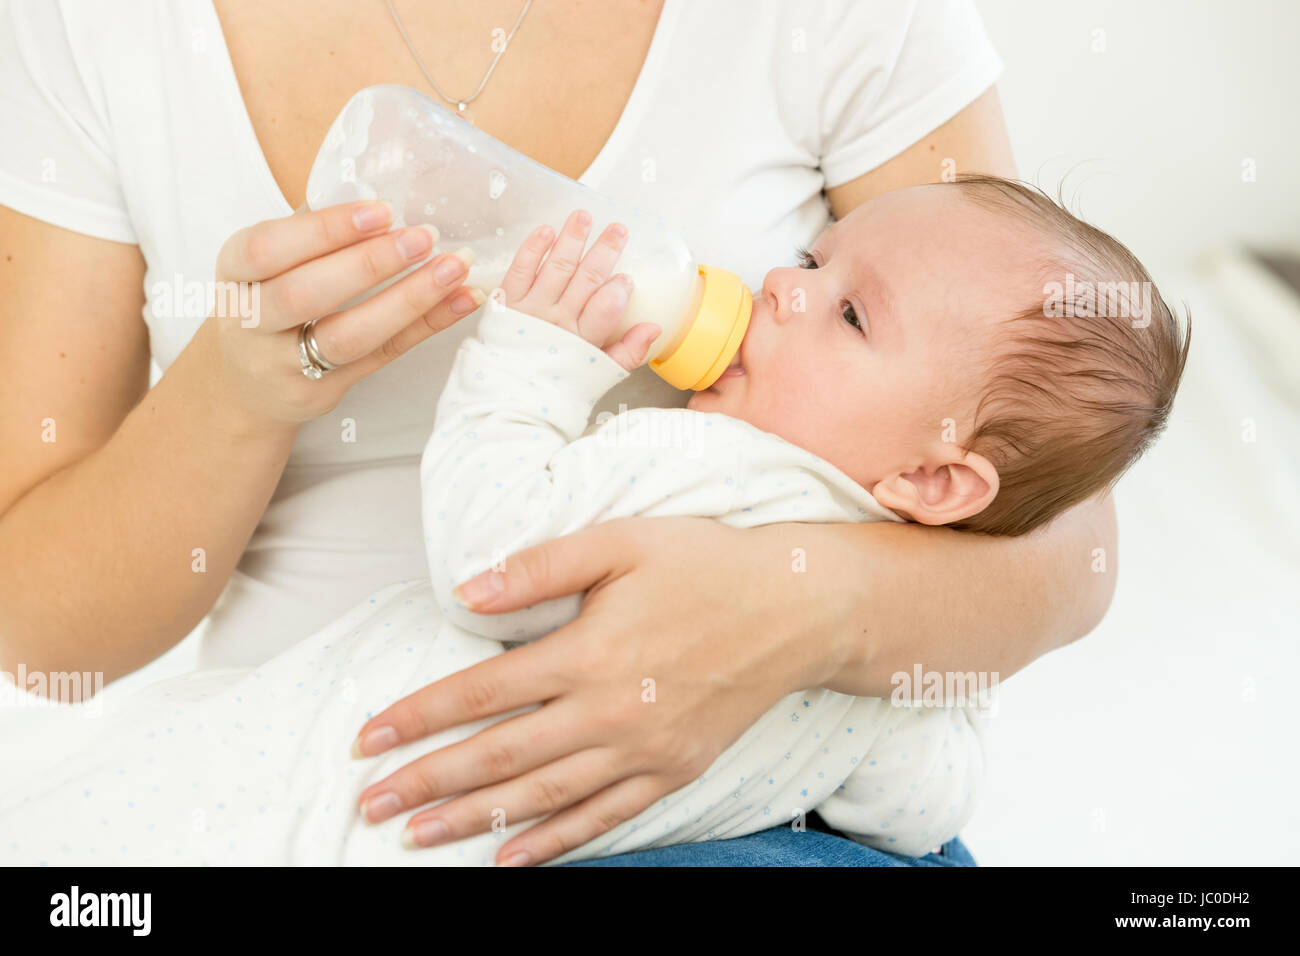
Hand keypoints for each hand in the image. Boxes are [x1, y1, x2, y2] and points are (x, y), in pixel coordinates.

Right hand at [201, 200, 486, 425]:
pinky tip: (461, 301)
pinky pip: (382, 357)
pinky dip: (426, 327)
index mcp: (235, 272)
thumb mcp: (270, 262)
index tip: (380, 210)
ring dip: (408, 301)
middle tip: (424, 237)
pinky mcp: (323, 392)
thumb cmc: (268, 301)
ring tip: (454, 269)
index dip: (325, 229)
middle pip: (306, 295)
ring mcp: (285, 364)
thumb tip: (384, 184)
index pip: (269, 248)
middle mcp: (251, 321)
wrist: (243, 384)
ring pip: (348, 336)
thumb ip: (314, 231)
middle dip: (369, 264)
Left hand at [351, 516, 845, 865]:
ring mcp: (643, 750)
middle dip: (426, 781)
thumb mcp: (621, 541)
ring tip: (416, 835)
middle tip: (369, 803)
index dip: (418, 717)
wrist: (798, 608)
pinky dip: (553, 842)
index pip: (481, 694)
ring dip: (471, 819)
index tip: (368, 738)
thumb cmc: (705, 564)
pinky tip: (509, 857)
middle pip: (498, 757)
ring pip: (541, 798)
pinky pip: (603, 818)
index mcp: (590, 651)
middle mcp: (610, 712)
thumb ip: (540, 566)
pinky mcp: (672, 771)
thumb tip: (466, 590)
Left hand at [497, 208, 660, 370]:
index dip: (618, 290)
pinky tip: (546, 230)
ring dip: (571, 239)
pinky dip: (532, 249)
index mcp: (583, 340)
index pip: (606, 308)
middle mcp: (558, 321)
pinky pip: (520, 270)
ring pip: (556, 267)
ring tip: (583, 216)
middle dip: (604, 251)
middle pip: (585, 279)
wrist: (509, 395)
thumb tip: (654, 328)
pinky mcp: (507, 302)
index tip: (626, 278)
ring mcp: (532, 309)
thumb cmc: (556, 384)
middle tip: (618, 229)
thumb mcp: (597, 375)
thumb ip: (628, 352)